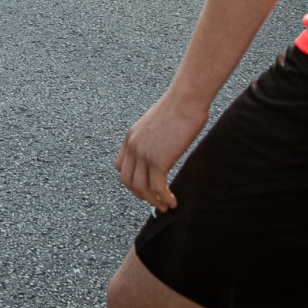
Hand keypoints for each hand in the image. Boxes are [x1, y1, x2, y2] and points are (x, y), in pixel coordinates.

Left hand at [115, 90, 208, 211]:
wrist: (185, 100)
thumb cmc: (178, 108)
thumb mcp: (156, 124)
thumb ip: (152, 138)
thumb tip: (162, 149)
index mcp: (130, 137)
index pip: (121, 167)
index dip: (131, 181)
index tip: (144, 188)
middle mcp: (132, 147)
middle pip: (128, 181)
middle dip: (141, 195)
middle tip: (155, 202)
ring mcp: (143, 154)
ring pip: (142, 188)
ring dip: (154, 201)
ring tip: (166, 207)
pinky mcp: (158, 160)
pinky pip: (157, 187)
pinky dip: (164, 198)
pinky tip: (173, 202)